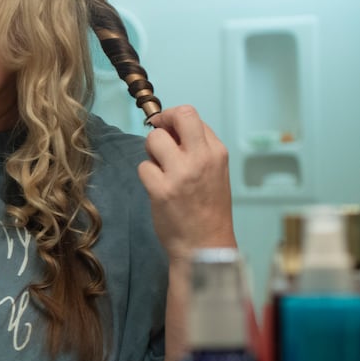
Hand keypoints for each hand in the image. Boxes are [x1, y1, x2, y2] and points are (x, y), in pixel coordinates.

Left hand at [137, 104, 236, 261]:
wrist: (205, 244)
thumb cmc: (207, 209)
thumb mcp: (214, 172)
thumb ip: (197, 148)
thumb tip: (170, 128)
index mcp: (217, 152)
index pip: (191, 115)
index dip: (172, 119)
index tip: (166, 128)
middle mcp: (202, 158)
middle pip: (178, 115)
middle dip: (161, 121)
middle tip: (157, 137)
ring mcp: (181, 173)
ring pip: (153, 140)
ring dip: (150, 153)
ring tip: (160, 169)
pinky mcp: (161, 190)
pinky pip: (143, 167)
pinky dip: (146, 175)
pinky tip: (156, 188)